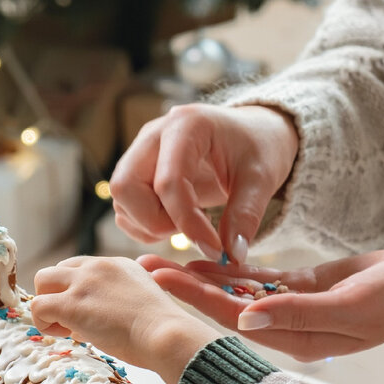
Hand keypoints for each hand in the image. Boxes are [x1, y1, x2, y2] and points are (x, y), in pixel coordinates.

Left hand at [30, 256, 219, 383]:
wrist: (166, 335)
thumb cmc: (162, 331)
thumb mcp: (142, 306)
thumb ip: (116, 306)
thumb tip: (88, 324)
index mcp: (118, 265)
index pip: (81, 268)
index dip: (76, 292)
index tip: (88, 315)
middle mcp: (98, 266)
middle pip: (57, 270)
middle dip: (58, 295)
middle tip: (73, 323)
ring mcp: (83, 283)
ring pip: (42, 281)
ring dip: (48, 306)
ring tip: (66, 330)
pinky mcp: (71, 304)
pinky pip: (38, 306)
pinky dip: (44, 323)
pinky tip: (65, 335)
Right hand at [110, 103, 298, 262]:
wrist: (250, 135)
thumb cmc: (257, 149)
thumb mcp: (262, 179)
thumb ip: (246, 215)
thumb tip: (231, 256)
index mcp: (187, 126)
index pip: (169, 182)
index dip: (188, 223)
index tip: (214, 251)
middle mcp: (153, 135)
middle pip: (125, 188)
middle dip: (156, 222)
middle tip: (193, 230)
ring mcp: (139, 152)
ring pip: (122, 201)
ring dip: (151, 226)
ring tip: (190, 222)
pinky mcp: (137, 172)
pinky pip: (125, 209)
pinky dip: (146, 227)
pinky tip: (178, 222)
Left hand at [139, 246, 383, 361]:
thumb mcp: (350, 308)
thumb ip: (298, 314)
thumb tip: (246, 316)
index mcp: (297, 340)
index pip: (234, 318)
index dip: (195, 298)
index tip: (160, 278)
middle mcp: (290, 329)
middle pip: (227, 306)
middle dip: (186, 286)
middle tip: (145, 264)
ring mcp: (296, 309)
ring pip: (240, 292)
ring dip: (204, 276)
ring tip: (165, 258)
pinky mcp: (305, 289)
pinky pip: (261, 280)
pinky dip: (235, 269)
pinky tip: (208, 256)